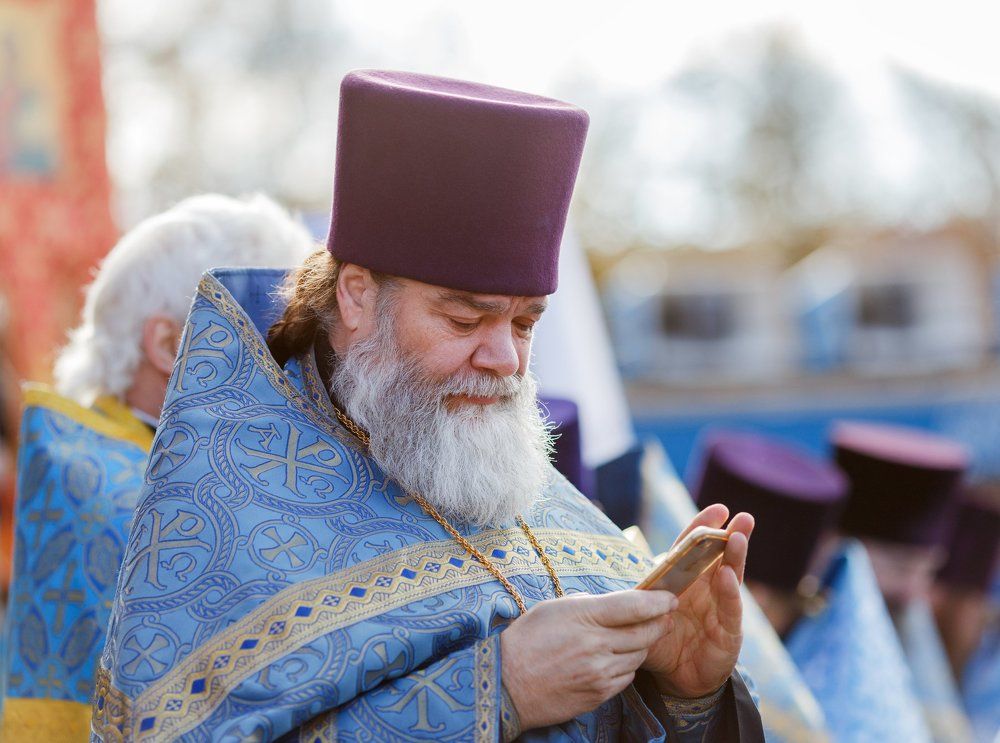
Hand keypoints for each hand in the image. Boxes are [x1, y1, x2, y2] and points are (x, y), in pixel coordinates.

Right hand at [501, 590, 677, 730]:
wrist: (507, 682)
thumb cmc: (528, 639)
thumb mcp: (556, 608)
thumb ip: (592, 605)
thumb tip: (621, 604)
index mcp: (584, 617)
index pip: (635, 606)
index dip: (659, 601)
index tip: (670, 597)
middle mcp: (596, 645)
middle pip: (645, 633)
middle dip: (660, 623)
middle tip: (665, 616)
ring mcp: (599, 673)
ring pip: (639, 657)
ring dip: (643, 645)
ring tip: (638, 636)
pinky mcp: (599, 694)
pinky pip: (627, 678)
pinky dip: (628, 667)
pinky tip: (618, 659)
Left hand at [641, 505, 753, 697]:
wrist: (678, 680)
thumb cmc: (661, 643)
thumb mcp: (643, 619)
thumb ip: (635, 604)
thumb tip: (608, 593)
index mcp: (686, 581)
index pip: (693, 550)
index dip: (703, 529)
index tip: (717, 509)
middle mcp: (707, 590)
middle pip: (721, 558)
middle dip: (732, 536)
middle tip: (743, 517)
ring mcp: (720, 609)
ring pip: (731, 578)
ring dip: (736, 557)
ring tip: (738, 537)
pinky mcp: (729, 633)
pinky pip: (730, 609)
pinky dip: (729, 592)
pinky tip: (728, 576)